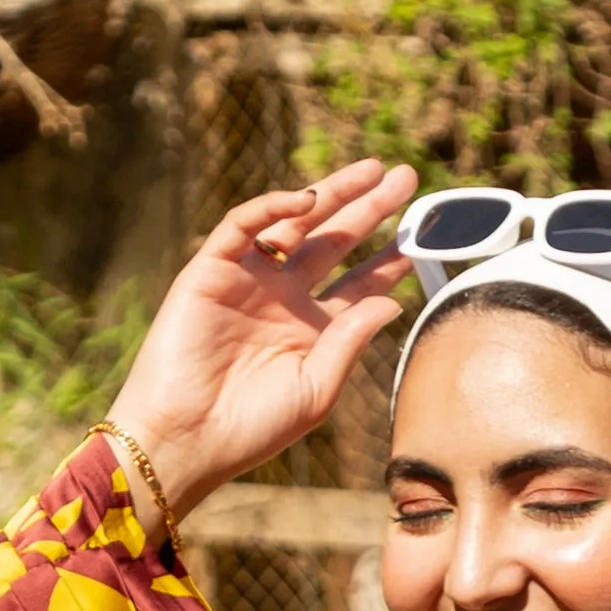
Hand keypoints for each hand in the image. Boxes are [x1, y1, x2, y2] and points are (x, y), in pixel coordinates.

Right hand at [104, 161, 416, 522]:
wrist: (188, 438)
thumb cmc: (253, 427)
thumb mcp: (317, 388)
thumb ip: (351, 341)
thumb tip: (392, 301)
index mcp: (311, 331)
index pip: (359, 284)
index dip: (389, 258)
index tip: (423, 235)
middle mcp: (283, 299)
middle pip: (333, 242)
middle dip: (368, 210)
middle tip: (405, 179)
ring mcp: (248, 280)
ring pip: (295, 223)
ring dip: (332, 195)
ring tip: (372, 172)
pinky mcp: (211, 269)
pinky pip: (243, 225)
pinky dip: (272, 207)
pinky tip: (308, 199)